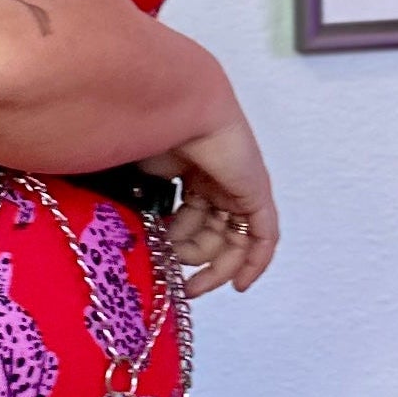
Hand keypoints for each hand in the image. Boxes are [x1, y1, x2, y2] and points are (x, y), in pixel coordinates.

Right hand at [142, 108, 277, 298]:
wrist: (175, 110)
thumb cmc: (149, 133)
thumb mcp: (138, 179)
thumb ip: (139, 207)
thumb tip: (134, 238)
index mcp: (191, 174)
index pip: (193, 221)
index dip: (180, 249)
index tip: (164, 269)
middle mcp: (218, 182)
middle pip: (214, 235)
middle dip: (194, 262)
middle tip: (180, 283)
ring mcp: (239, 188)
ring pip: (235, 241)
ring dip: (213, 268)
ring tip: (193, 279)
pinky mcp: (256, 195)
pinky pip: (263, 237)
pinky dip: (254, 263)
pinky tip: (240, 286)